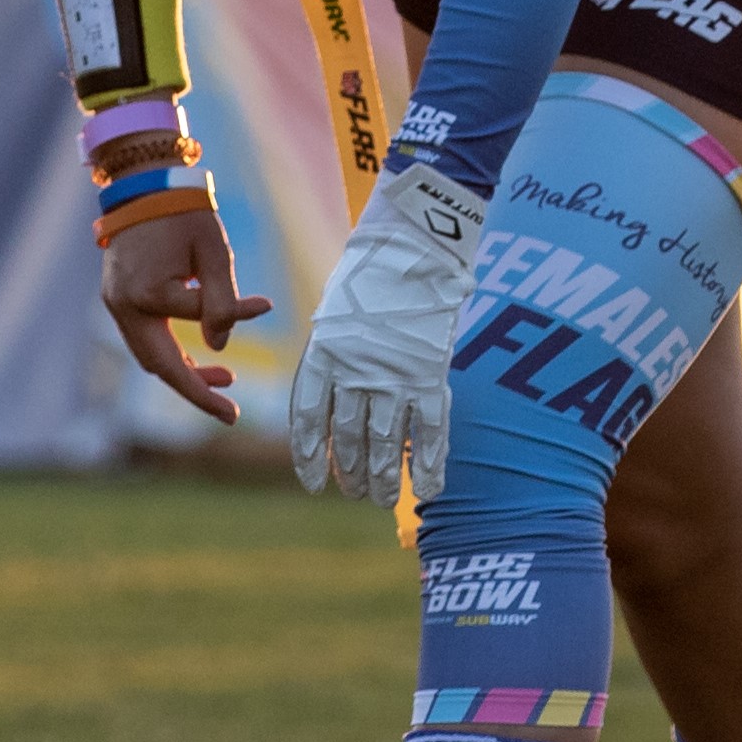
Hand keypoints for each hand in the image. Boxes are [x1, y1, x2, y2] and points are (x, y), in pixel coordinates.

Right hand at [100, 207, 271, 426]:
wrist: (141, 185)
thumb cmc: (182, 213)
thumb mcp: (213, 251)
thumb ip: (221, 300)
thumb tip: (221, 347)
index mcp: (148, 294)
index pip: (201, 318)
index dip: (236, 314)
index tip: (266, 303)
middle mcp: (124, 307)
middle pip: (161, 366)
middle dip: (197, 389)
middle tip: (232, 413)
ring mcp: (115, 305)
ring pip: (150, 356)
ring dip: (184, 371)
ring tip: (225, 379)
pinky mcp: (116, 299)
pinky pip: (144, 337)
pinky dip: (170, 349)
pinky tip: (197, 351)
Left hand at [292, 162, 482, 509]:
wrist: (414, 242)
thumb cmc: (372, 274)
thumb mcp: (336, 314)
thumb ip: (333, 360)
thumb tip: (332, 406)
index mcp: (323, 353)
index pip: (310, 419)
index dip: (310, 456)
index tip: (313, 483)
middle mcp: (355, 370)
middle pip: (348, 438)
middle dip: (349, 471)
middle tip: (353, 491)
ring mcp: (395, 374)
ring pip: (387, 443)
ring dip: (383, 477)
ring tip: (379, 499)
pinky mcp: (431, 372)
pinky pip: (430, 430)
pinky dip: (430, 463)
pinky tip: (427, 488)